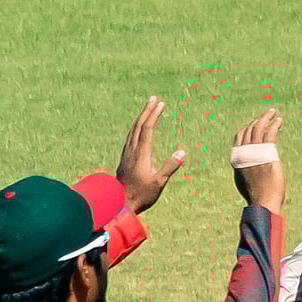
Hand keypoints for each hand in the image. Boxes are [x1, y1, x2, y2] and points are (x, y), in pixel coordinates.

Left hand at [116, 96, 185, 213]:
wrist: (119, 203)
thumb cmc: (142, 194)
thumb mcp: (159, 182)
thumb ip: (170, 166)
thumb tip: (182, 151)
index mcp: (141, 153)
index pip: (147, 128)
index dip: (154, 115)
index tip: (161, 104)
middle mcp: (132, 150)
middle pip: (138, 125)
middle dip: (147, 110)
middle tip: (154, 98)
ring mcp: (126, 153)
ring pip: (132, 130)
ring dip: (141, 117)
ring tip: (147, 109)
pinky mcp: (124, 158)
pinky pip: (130, 137)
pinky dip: (136, 127)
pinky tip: (138, 128)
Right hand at [232, 109, 284, 213]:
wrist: (263, 202)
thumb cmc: (257, 197)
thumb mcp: (245, 182)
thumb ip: (246, 171)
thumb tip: (249, 169)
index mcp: (237, 159)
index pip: (239, 136)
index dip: (247, 128)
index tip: (256, 124)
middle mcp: (244, 152)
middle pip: (249, 129)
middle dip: (258, 120)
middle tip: (267, 115)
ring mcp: (255, 151)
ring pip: (259, 127)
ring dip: (266, 118)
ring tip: (273, 113)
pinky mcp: (267, 152)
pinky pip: (270, 132)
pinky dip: (274, 124)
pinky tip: (280, 121)